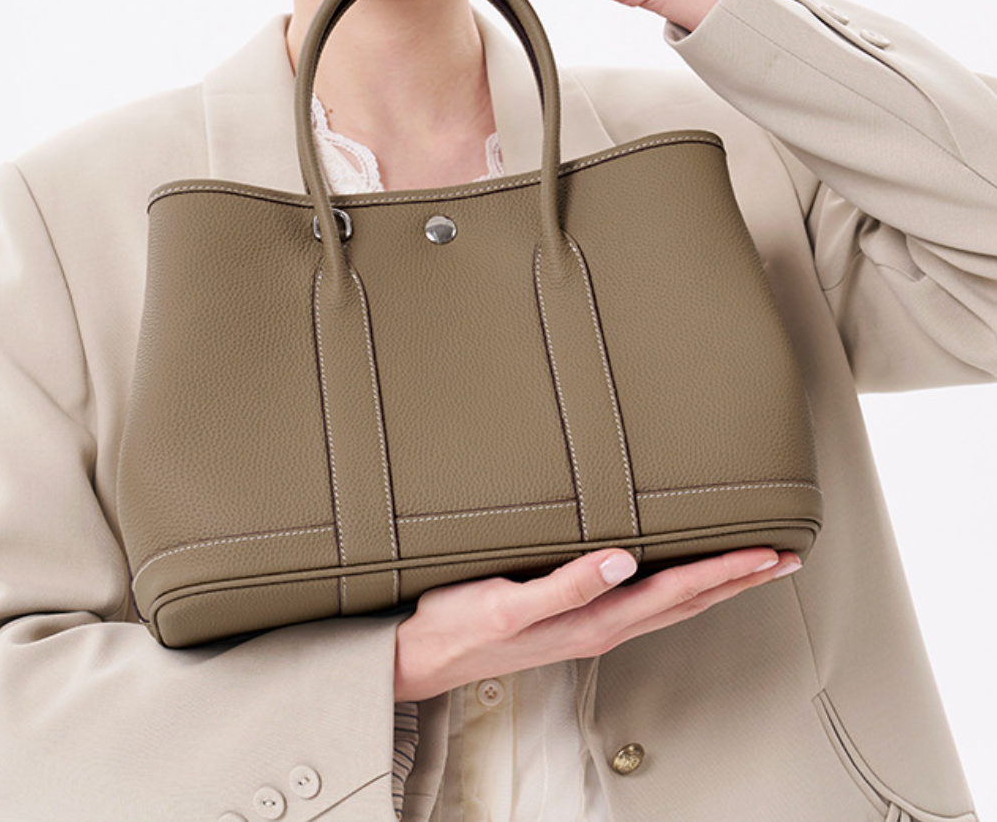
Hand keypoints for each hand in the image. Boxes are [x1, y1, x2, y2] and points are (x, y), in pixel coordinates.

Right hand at [393, 547, 799, 701]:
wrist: (426, 656)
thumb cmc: (458, 626)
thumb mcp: (507, 604)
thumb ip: (566, 584)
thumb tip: (624, 561)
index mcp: (594, 622)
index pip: (677, 592)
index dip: (725, 571)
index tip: (767, 552)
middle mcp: (602, 628)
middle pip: (688, 603)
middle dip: (738, 580)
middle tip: (783, 558)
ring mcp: (590, 628)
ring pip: (671, 606)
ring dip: (715, 586)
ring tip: (749, 568)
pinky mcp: (574, 620)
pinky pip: (644, 605)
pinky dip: (677, 589)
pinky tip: (676, 576)